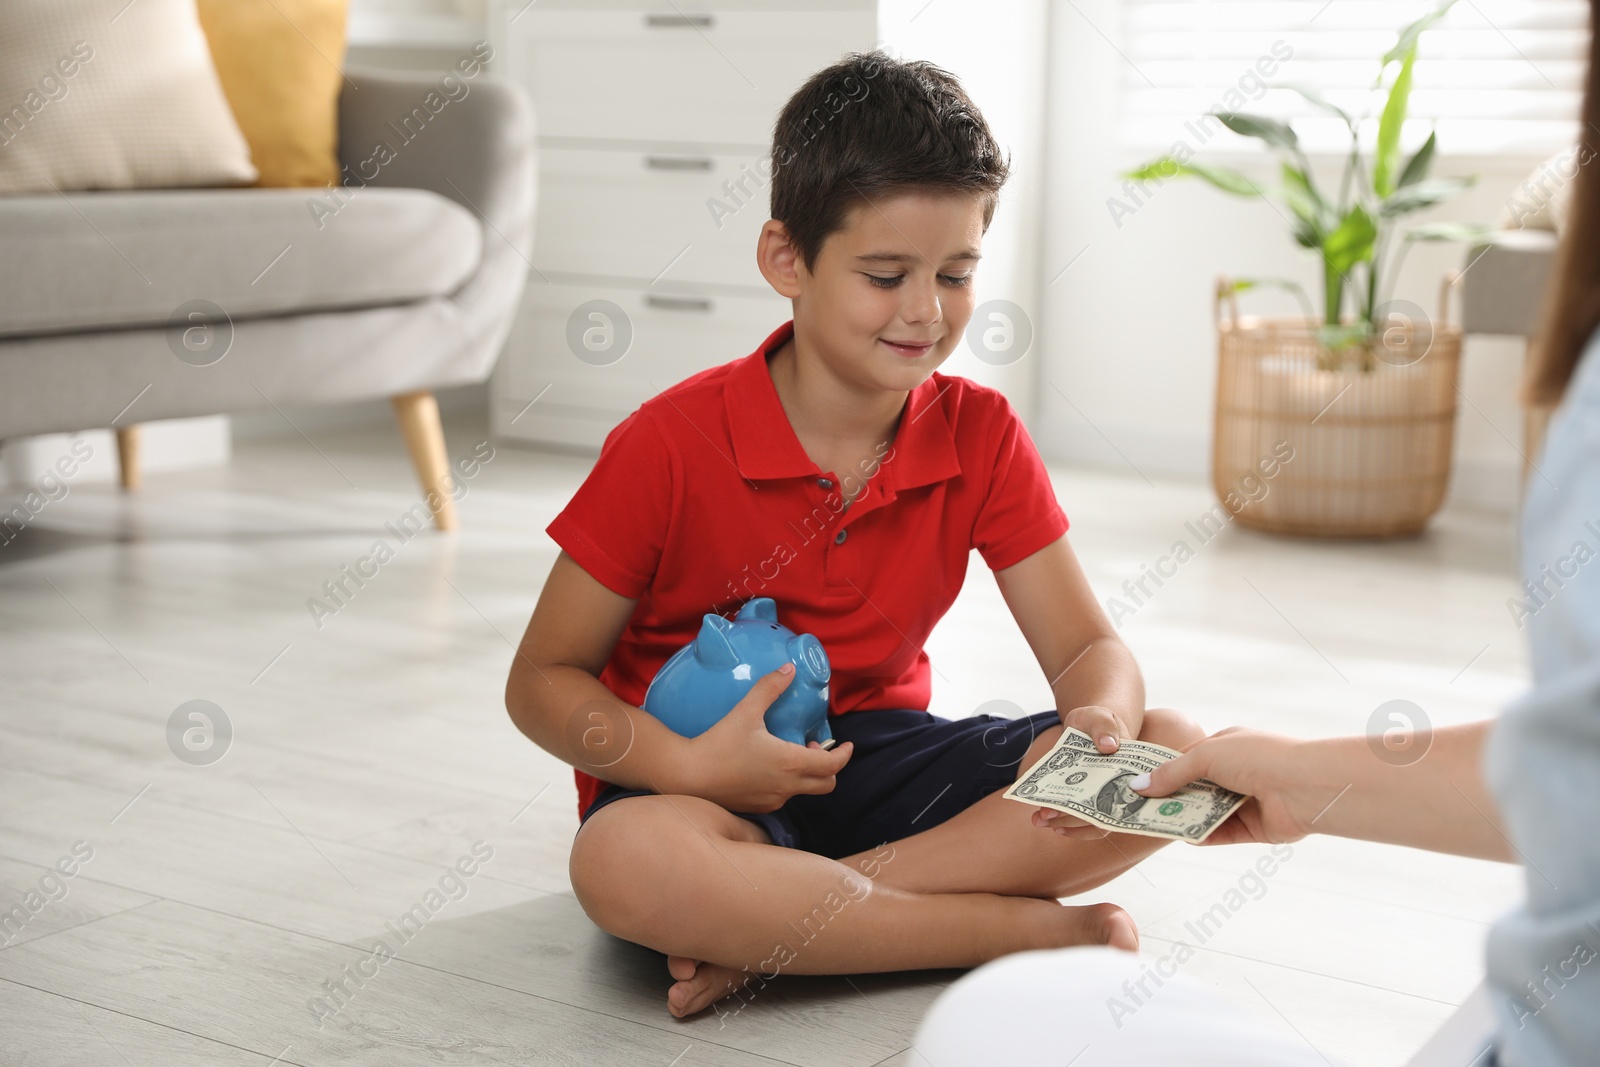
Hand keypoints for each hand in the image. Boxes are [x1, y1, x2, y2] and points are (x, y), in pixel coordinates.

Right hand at [678, 663, 852, 813]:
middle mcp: (787, 787)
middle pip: (826, 784)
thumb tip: (789, 669)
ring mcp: (773, 800)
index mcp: (790, 763)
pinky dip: (786, 784)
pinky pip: (783, 798)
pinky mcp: (758, 808)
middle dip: (829, 767)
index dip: (844, 755)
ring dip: (806, 774)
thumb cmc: (718, 743)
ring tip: (787, 753)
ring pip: (803, 791)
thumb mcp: (746, 710)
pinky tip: (767, 767)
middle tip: (814, 747)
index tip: (847, 745)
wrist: (688, 775)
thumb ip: (770, 688)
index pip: (833, 765)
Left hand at [1027, 704, 1143, 839]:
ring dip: (1062, 823)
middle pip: (1102, 816)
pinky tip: (1043, 818)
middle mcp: (1119, 791)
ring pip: (1089, 821)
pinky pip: (1077, 815)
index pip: (1124, 799)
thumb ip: (1104, 727)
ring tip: (1038, 820)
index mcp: (1130, 774)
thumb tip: (1109, 746)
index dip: (1104, 810)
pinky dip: (1060, 819)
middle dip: (1073, 820)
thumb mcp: (1100, 717)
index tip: (1080, 811)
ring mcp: (1102, 797)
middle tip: (1047, 816)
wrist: (1090, 724)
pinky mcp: (1086, 798)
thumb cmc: (1098, 720)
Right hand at [1130, 727, 1312, 845]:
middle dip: (1168, 797)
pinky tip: (1183, 837)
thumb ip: (1173, 773)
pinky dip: (1203, 835)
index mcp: (1227, 747)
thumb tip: (1139, 785)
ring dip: (1182, 817)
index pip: (1186, 759)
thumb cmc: (1258, 757)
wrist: (1306, 786)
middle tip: (1136, 808)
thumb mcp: (1206, 756)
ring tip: (1152, 824)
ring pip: (1205, 811)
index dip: (1161, 771)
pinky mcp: (1253, 828)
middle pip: (1193, 787)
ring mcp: (1245, 801)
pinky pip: (1221, 833)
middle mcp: (1235, 773)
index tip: (1134, 783)